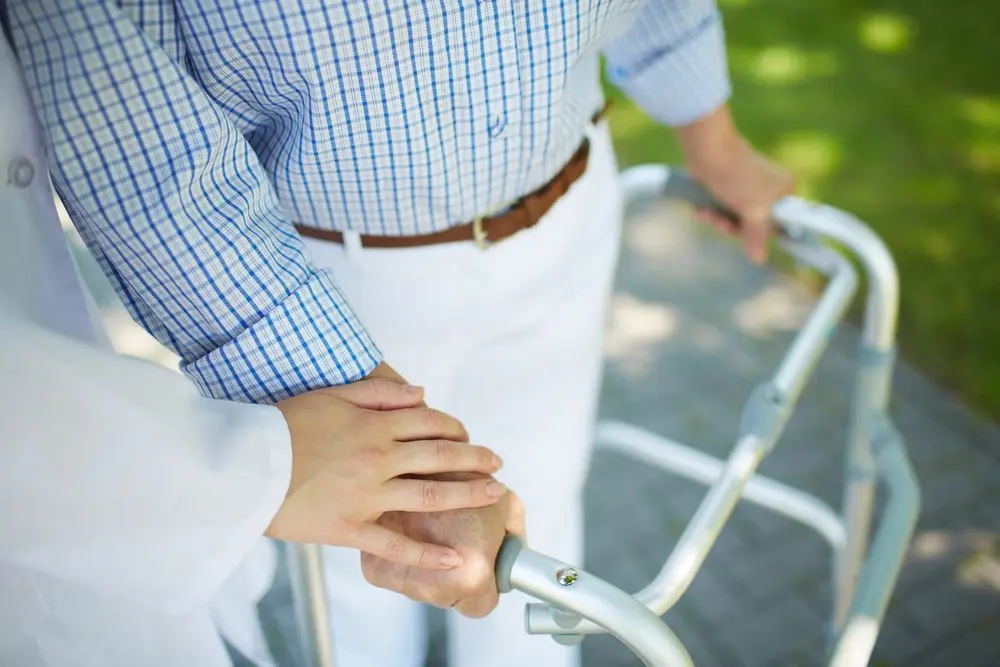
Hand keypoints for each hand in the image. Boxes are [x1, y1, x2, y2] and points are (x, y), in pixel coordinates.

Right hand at [265, 378, 505, 569]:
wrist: (245, 465)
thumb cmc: (283, 426)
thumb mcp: (330, 395)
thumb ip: (378, 393)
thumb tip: (421, 393)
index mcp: (374, 426)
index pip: (428, 423)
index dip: (454, 428)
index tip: (467, 435)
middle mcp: (379, 459)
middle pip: (439, 456)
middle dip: (474, 459)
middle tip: (496, 462)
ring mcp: (367, 495)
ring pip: (428, 495)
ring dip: (466, 494)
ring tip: (492, 494)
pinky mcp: (350, 527)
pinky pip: (395, 544)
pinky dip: (426, 554)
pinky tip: (453, 559)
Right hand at [361, 482, 525, 616]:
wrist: (396, 462)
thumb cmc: (457, 478)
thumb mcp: (506, 502)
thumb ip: (514, 532)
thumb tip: (517, 549)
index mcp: (471, 574)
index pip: (481, 605)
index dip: (485, 584)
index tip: (483, 566)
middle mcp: (432, 585)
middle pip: (451, 597)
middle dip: (456, 572)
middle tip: (455, 538)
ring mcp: (401, 579)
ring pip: (423, 586)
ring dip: (428, 564)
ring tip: (430, 528)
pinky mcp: (374, 569)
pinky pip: (398, 572)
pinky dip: (402, 555)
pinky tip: (409, 529)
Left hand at [675, 104, 796, 263]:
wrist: (705, 149)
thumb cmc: (735, 175)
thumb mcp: (752, 210)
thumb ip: (757, 236)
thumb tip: (759, 259)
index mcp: (786, 190)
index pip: (782, 223)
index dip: (764, 234)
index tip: (750, 239)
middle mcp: (770, 188)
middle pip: (755, 224)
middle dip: (734, 227)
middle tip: (723, 223)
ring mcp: (748, 188)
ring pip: (736, 219)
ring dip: (719, 220)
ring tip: (708, 213)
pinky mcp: (729, 187)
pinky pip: (723, 209)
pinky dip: (712, 211)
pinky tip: (702, 209)